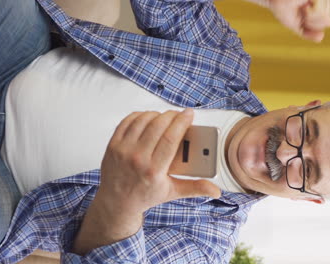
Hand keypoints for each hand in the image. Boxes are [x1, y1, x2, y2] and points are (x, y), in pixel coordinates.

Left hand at [99, 109, 220, 215]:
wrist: (117, 203)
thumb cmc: (145, 196)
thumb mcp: (172, 193)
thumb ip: (195, 188)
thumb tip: (216, 190)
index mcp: (154, 171)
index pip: (172, 138)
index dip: (182, 121)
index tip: (189, 114)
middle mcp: (137, 159)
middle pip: (158, 125)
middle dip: (172, 115)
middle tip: (179, 115)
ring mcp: (123, 151)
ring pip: (143, 120)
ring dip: (156, 114)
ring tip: (165, 118)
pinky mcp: (113, 145)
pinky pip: (128, 121)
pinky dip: (140, 116)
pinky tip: (148, 118)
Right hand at [268, 0, 329, 41]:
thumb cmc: (283, 8)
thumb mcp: (295, 25)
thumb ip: (307, 33)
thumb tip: (321, 37)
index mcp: (322, 5)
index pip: (329, 21)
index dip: (314, 24)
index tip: (302, 15)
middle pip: (329, 20)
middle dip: (312, 22)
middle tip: (301, 12)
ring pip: (326, 17)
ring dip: (310, 18)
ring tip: (302, 7)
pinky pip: (320, 12)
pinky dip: (310, 14)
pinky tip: (304, 6)